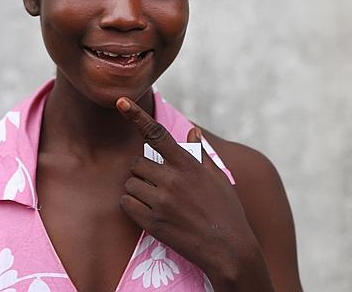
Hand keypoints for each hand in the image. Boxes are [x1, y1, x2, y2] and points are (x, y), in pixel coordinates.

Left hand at [116, 97, 272, 289]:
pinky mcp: (153, 223)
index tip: (121, 101)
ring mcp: (161, 202)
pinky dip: (132, 206)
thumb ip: (200, 153)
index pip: (157, 134)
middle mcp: (172, 180)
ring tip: (159, 202)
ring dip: (138, 190)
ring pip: (130, 184)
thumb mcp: (218, 178)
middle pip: (136, 163)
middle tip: (158, 185)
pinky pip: (126, 204)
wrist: (229, 250)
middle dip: (143, 172)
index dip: (136, 115)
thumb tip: (193, 130)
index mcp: (187, 165)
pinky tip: (149, 212)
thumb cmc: (226, 211)